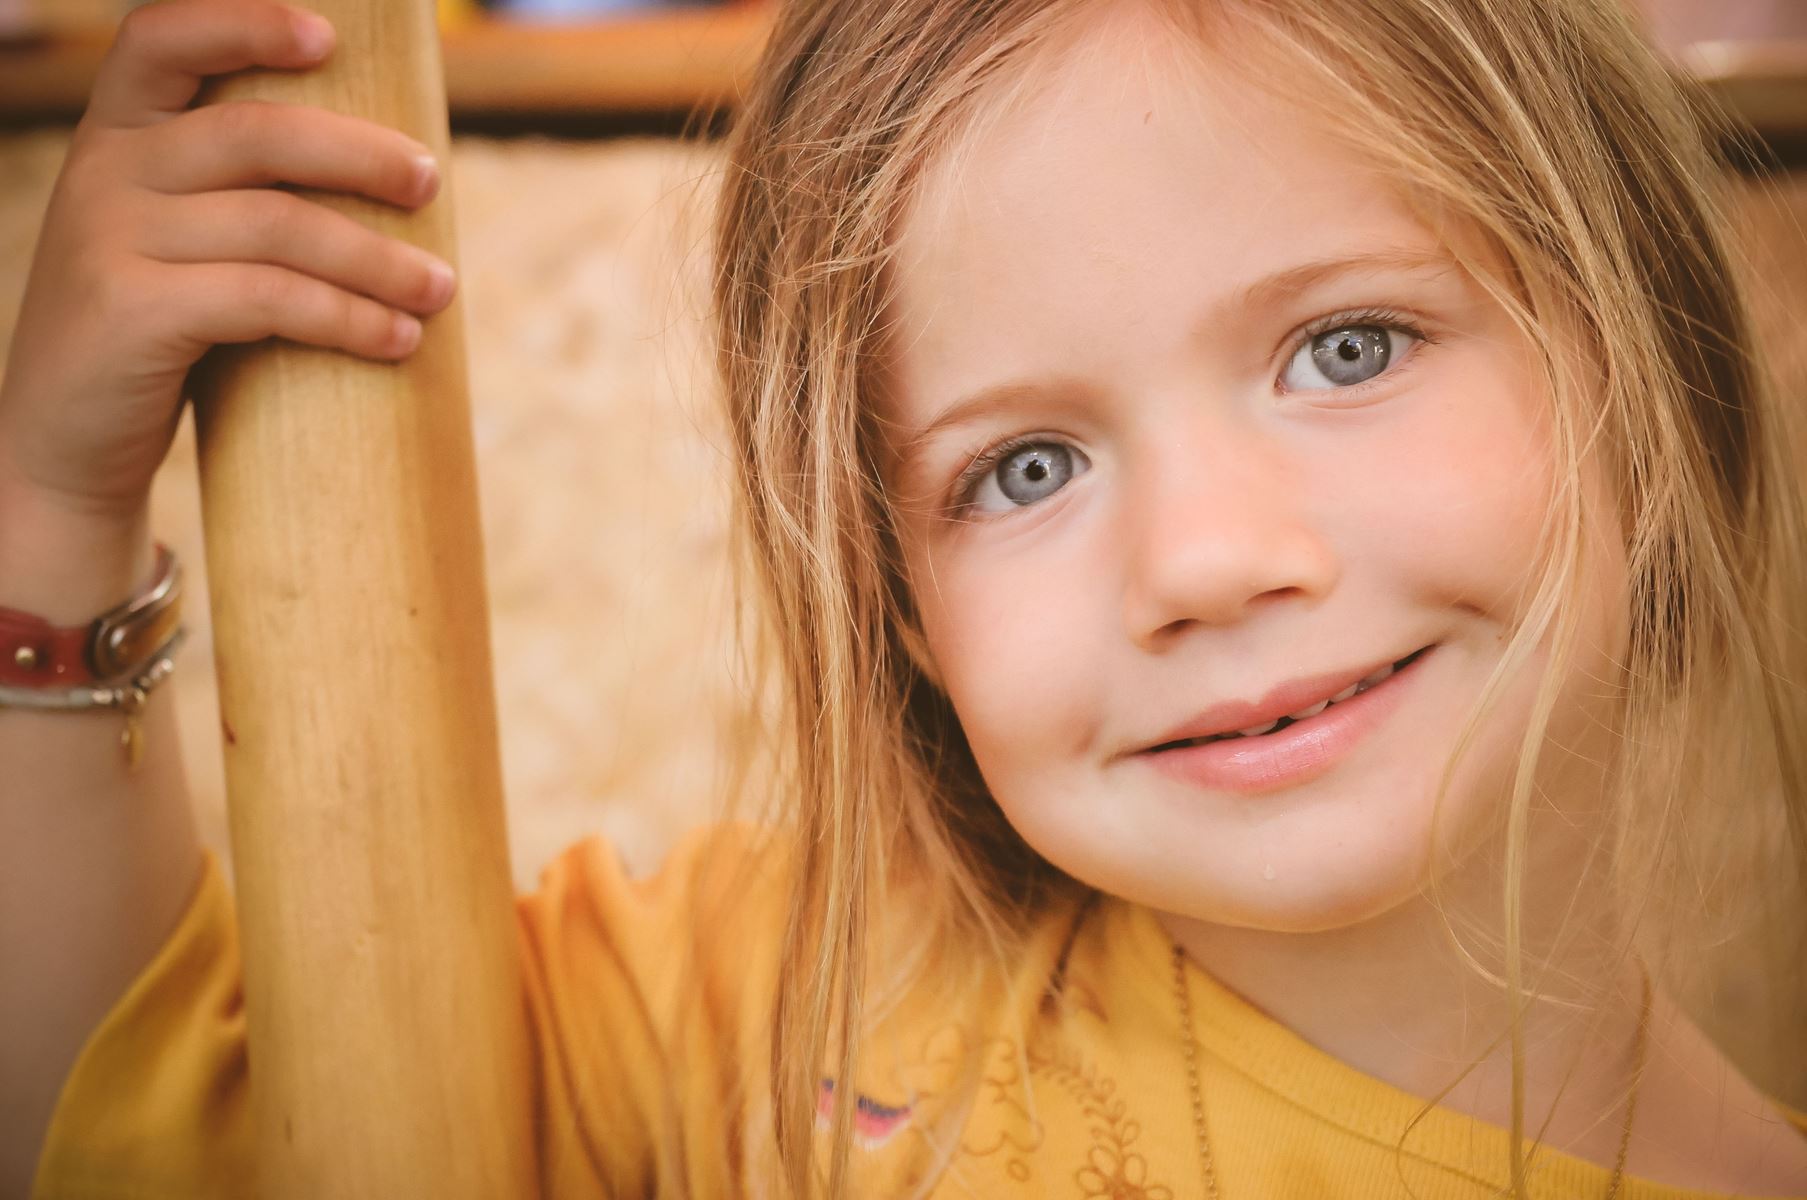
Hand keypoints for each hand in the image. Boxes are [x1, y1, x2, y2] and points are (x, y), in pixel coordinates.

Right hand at [0, 0, 457, 528]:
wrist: (65, 445)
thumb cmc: (156, 336)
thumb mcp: (177, 243)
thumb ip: (239, 195)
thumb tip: (393, 180)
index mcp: (116, 135)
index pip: (161, 38)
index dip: (244, 23)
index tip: (328, 37)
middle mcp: (104, 171)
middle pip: (256, 133)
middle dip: (359, 155)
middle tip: (430, 182)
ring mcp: (109, 238)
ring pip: (278, 225)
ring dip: (377, 259)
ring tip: (439, 289)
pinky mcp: (130, 312)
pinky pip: (268, 298)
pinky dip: (347, 317)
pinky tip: (399, 340)